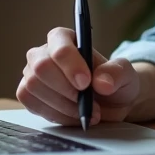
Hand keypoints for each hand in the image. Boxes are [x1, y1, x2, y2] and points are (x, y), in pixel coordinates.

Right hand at [16, 27, 139, 125]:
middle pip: (41, 67)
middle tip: (88, 102)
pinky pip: (31, 104)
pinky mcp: (29, 95)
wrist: (109, 103)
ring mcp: (33, 74)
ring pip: (34, 87)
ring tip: (87, 112)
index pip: (59, 45)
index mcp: (65, 38)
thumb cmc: (113, 81)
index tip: (86, 83)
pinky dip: (55, 115)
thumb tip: (101, 82)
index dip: (70, 64)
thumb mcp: (125, 74)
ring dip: (63, 105)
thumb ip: (116, 73)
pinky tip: (73, 116)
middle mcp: (44, 53)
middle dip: (65, 89)